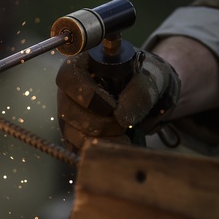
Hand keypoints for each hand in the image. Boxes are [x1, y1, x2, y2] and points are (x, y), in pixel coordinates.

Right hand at [56, 49, 179, 149]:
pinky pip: (77, 148)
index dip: (87, 95)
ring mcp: (70, 115)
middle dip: (98, 123)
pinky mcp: (75, 135)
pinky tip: (117, 146)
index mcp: (82, 67)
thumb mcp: (149, 79)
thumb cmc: (143, 80)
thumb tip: (122, 118)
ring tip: (124, 137)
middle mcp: (69, 92)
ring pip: (72, 133)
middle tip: (123, 124)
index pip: (69, 78)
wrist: (147, 98)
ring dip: (99, 139)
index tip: (112, 106)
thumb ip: (139, 92)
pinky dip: (98, 150)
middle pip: (68, 111)